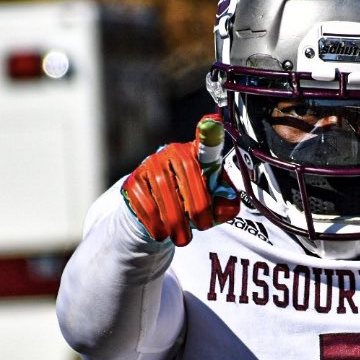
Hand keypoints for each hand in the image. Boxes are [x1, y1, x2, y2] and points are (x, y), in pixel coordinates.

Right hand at [121, 114, 239, 245]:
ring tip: (183, 239)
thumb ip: (226, 204)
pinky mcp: (133, 181)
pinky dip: (157, 224)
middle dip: (198, 206)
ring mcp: (151, 164)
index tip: (213, 121)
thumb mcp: (215, 205)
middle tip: (202, 227)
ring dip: (177, 222)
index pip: (206, 143)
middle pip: (189, 175)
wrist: (157, 213)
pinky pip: (146, 205)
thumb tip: (226, 203)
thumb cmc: (192, 203)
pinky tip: (162, 233)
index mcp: (197, 154)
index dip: (210, 133)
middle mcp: (173, 152)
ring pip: (165, 193)